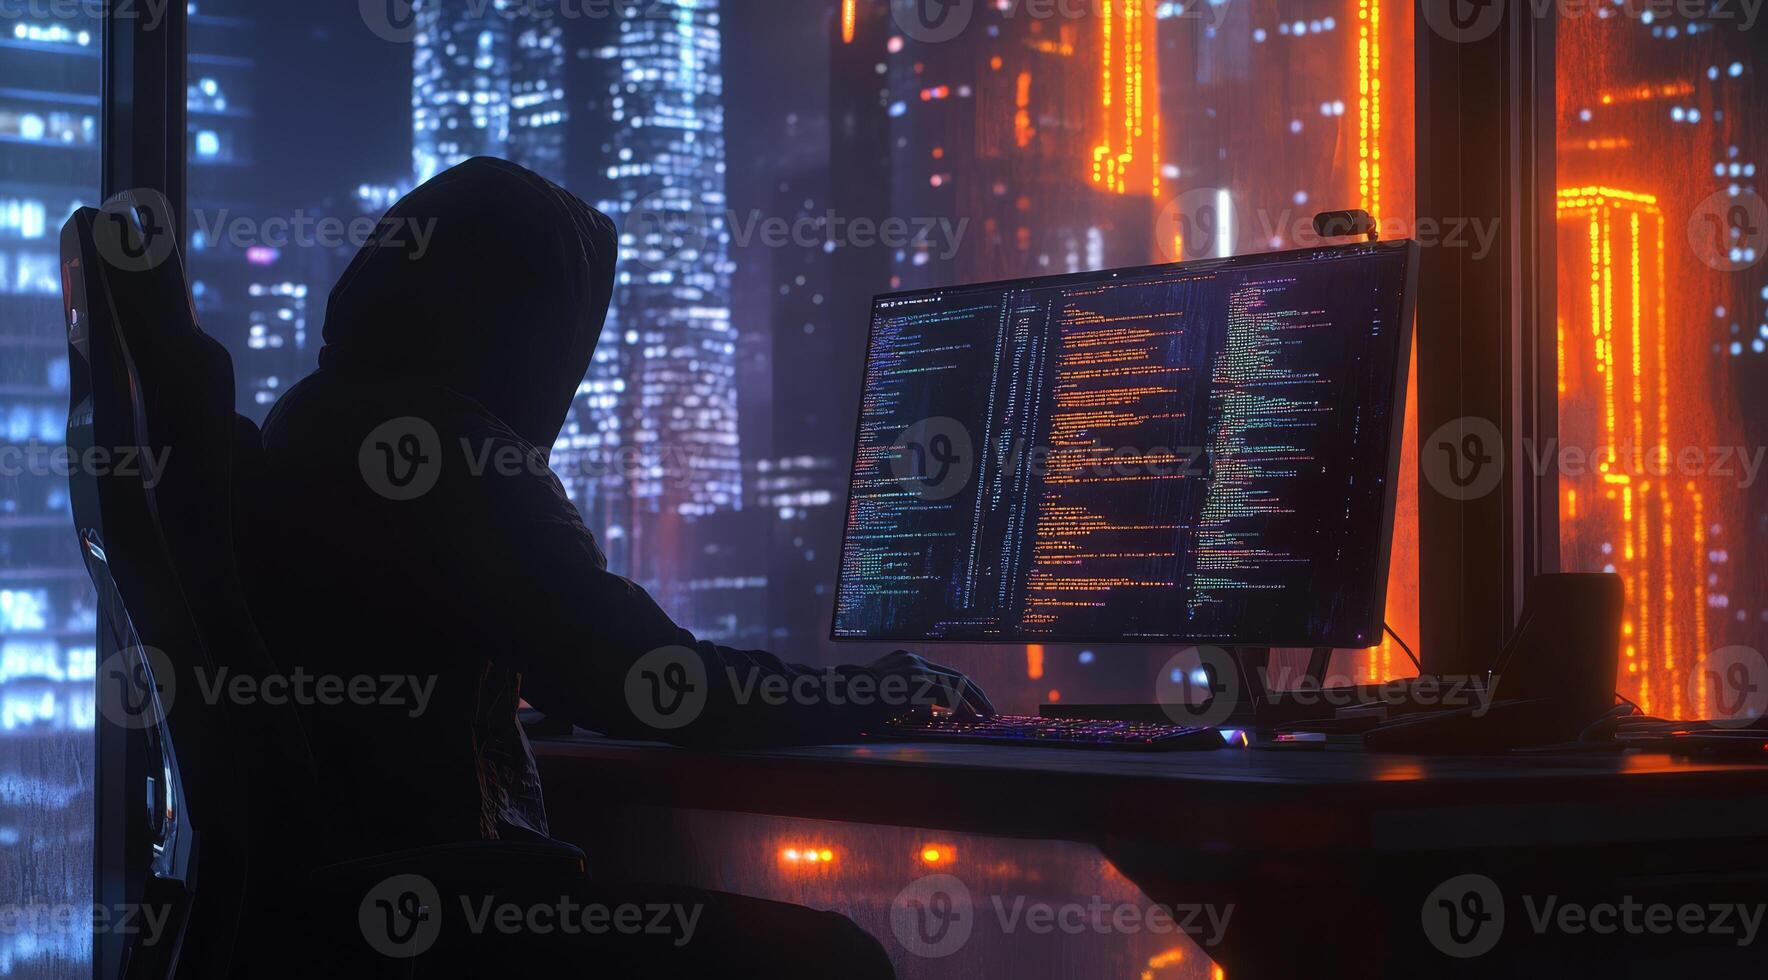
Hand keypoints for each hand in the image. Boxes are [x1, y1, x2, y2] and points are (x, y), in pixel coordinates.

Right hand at [867, 651, 995, 719]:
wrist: (842, 699)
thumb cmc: (859, 703)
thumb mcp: (886, 695)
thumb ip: (907, 697)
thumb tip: (930, 710)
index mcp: (906, 660)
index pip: (942, 673)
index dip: (961, 688)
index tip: (973, 702)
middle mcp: (913, 660)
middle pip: (955, 676)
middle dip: (975, 694)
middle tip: (989, 710)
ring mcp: (915, 669)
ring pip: (955, 685)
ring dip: (972, 703)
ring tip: (984, 717)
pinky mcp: (916, 682)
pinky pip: (947, 696)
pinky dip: (960, 708)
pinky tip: (967, 720)